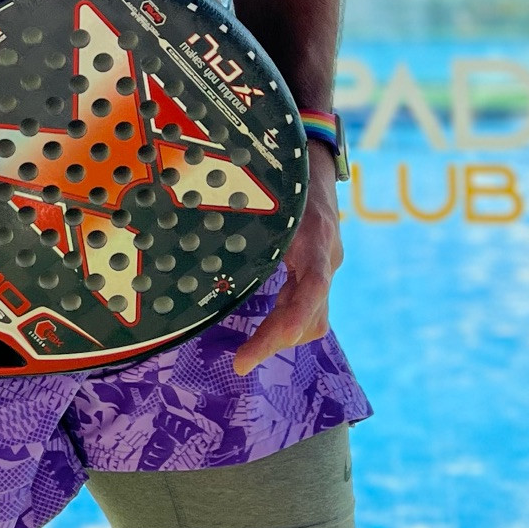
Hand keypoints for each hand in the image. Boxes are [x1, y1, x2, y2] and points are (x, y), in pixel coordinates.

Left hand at [232, 157, 342, 374]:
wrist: (317, 165)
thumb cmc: (284, 176)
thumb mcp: (266, 196)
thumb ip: (246, 227)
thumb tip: (198, 248)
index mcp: (314, 237)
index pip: (311, 290)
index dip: (284, 326)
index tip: (249, 357)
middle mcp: (328, 258)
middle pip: (313, 317)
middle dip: (277, 340)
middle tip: (241, 362)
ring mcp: (329, 267)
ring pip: (315, 318)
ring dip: (283, 335)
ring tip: (250, 349)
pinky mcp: (323, 272)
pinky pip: (310, 307)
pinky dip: (287, 320)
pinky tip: (265, 328)